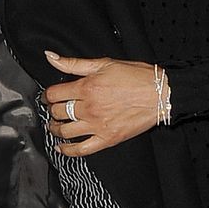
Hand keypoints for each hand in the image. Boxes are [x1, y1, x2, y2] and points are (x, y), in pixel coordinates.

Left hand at [43, 52, 159, 155]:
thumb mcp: (104, 63)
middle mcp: (90, 108)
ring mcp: (98, 126)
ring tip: (56, 126)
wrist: (160, 94)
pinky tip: (61, 147)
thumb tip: (51, 57)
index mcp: (87, 88)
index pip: (54, 94)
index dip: (48, 95)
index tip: (49, 96)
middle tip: (53, 109)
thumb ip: (74, 63)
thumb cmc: (137, 77)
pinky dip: (67, 150)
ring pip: (65, 131)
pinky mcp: (107, 139)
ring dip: (55, 129)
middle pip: (57, 112)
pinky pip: (81, 150)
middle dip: (52, 110)